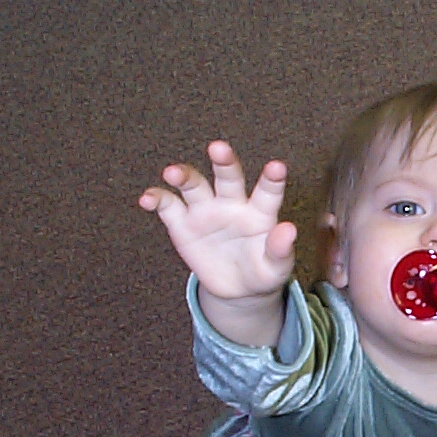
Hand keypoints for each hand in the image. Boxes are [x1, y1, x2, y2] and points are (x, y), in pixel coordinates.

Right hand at [140, 141, 296, 300]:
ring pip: (194, 184)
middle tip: (218, 148)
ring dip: (183, 175)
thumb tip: (289, 230)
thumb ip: (280, 249)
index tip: (277, 167)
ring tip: (173, 173)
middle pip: (227, 177)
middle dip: (223, 162)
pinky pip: (167, 205)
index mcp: (259, 212)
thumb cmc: (262, 272)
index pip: (267, 192)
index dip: (272, 179)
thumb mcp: (276, 268)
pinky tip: (147, 199)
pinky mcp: (182, 224)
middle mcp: (231, 203)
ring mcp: (205, 211)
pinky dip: (156, 198)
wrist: (237, 289)